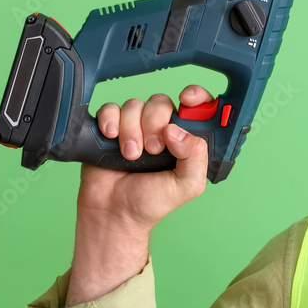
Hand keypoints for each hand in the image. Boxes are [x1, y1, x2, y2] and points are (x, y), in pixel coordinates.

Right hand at [79, 84, 214, 231]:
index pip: (197, 106)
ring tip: (132, 156)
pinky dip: (110, 120)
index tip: (187, 99)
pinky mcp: (110, 128)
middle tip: (153, 150)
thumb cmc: (153, 200)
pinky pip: (110, 109)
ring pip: (135, 105)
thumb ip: (195, 157)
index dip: (196, 96)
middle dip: (155, 123)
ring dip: (132, 130)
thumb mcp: (188, 185)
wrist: (116, 211)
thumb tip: (177, 131)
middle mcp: (161, 129)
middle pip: (161, 103)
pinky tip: (111, 137)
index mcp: (185, 139)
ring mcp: (135, 127)